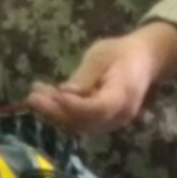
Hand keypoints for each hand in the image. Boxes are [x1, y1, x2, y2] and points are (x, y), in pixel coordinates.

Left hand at [26, 22, 176, 133]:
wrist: (144, 61)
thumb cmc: (121, 53)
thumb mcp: (102, 55)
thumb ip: (84, 77)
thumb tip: (64, 94)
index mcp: (124, 92)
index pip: (99, 107)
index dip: (75, 106)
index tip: (55, 95)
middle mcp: (119, 113)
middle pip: (86, 121)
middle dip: (57, 111)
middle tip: (32, 97)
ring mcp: (112, 121)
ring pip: (81, 124)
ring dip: (55, 112)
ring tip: (35, 95)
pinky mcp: (103, 121)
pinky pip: (82, 122)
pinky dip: (62, 112)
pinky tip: (45, 98)